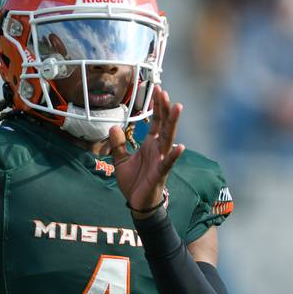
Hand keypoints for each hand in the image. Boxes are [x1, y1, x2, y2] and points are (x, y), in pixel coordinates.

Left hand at [109, 86, 184, 216]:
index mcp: (150, 144)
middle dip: (165, 108)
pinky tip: (180, 146)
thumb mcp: (120, 160)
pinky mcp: (160, 173)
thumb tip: (113, 127)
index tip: (158, 90)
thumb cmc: (133, 182)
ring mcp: (161, 160)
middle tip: (164, 91)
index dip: (157, 106)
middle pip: (164, 124)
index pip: (156, 121)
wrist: (137, 203)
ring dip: (173, 123)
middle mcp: (158, 149)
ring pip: (168, 138)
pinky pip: (167, 163)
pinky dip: (173, 155)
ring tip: (178, 107)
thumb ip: (118, 144)